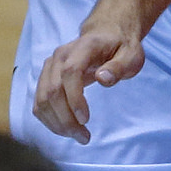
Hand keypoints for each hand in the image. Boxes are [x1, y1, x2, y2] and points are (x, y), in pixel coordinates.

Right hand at [32, 20, 144, 143]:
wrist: (105, 34)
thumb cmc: (120, 46)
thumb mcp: (132, 55)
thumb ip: (119, 67)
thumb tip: (103, 78)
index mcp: (83, 47)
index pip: (70, 72)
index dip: (74, 98)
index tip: (85, 119)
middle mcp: (60, 55)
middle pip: (53, 90)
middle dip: (66, 118)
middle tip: (85, 137)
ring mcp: (50, 66)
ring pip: (42, 98)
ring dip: (56, 122)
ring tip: (78, 135)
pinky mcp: (46, 77)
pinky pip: (39, 102)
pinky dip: (49, 119)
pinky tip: (65, 128)